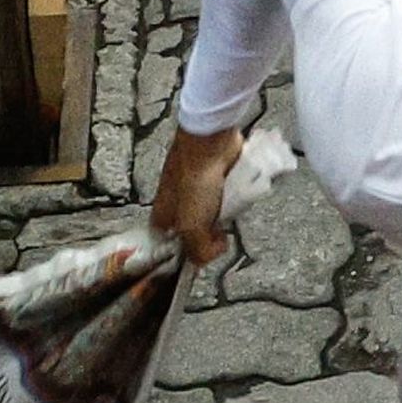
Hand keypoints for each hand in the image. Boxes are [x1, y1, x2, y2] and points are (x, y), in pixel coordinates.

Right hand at [151, 124, 243, 265]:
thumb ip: (197, 249)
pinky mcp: (219, 178)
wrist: (212, 143)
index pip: (171, 243)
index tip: (203, 253)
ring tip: (229, 204)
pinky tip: (238, 193)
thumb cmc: (195, 175)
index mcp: (163, 213)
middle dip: (213, 232)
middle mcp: (179, 202)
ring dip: (227, 213)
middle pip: (199, 231)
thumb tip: (207, 258)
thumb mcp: (192, 225)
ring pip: (217, 214)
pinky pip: (230, 197)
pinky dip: (236, 197)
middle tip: (219, 226)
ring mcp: (200, 189)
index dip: (188, 251)